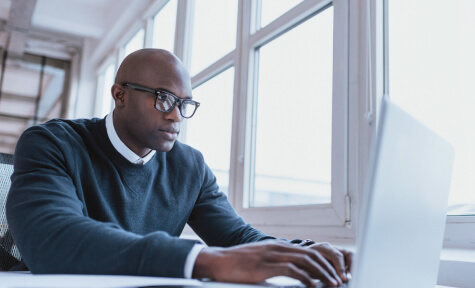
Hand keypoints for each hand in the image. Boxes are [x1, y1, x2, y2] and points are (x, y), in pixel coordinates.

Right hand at [192, 241, 345, 286]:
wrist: (219, 261)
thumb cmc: (238, 263)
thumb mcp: (261, 260)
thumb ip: (276, 263)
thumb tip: (291, 272)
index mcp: (278, 246)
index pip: (307, 252)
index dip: (323, 263)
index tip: (333, 274)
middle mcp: (278, 248)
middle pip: (311, 256)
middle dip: (328, 268)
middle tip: (338, 280)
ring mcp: (272, 255)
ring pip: (305, 262)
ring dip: (322, 274)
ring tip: (331, 284)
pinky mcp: (266, 266)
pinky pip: (292, 271)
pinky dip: (306, 278)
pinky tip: (313, 286)